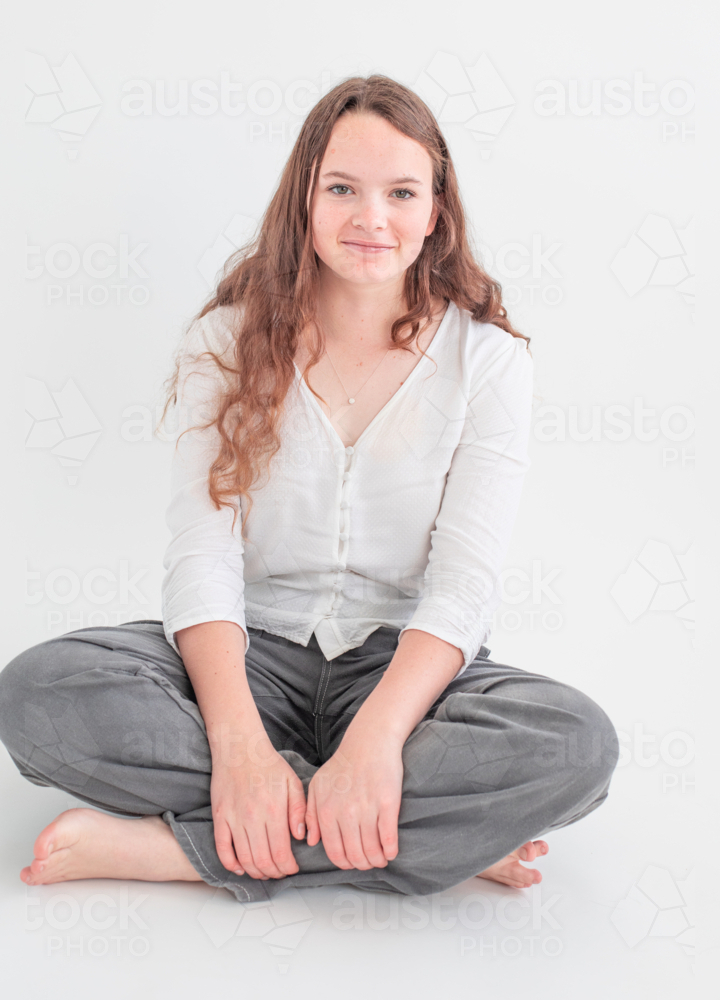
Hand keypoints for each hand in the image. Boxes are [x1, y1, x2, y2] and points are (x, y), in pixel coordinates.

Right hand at [210, 735, 306, 879]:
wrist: (240, 749)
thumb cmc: (268, 765)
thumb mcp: (293, 783)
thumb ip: (299, 811)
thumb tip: (301, 837)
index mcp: (274, 810)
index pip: (281, 853)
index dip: (287, 867)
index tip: (292, 868)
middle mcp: (253, 817)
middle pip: (262, 861)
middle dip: (274, 873)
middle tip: (280, 872)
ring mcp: (233, 818)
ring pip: (244, 859)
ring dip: (255, 872)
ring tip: (264, 872)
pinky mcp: (219, 817)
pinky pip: (222, 849)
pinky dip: (230, 864)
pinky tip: (240, 868)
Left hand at [305, 734, 402, 870]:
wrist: (369, 743)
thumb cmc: (343, 765)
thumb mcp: (318, 786)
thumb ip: (310, 814)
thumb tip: (311, 841)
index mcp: (326, 811)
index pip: (334, 851)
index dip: (344, 863)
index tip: (352, 862)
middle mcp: (345, 813)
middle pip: (354, 855)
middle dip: (362, 865)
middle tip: (368, 862)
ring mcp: (367, 809)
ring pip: (372, 851)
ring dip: (377, 860)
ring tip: (380, 858)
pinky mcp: (388, 804)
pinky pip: (389, 839)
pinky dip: (390, 851)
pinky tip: (391, 852)